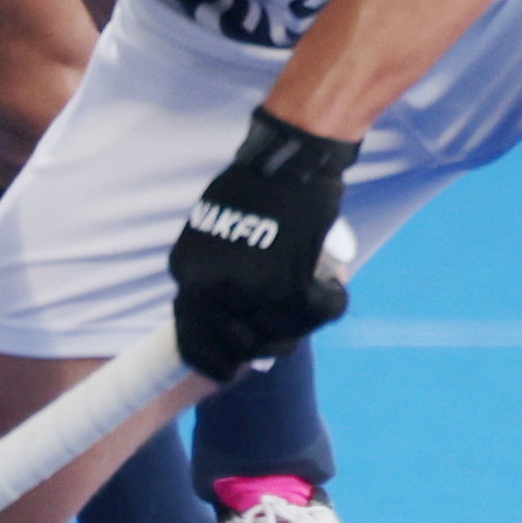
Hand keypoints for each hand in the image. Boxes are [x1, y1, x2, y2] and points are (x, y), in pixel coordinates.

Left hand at [167, 107, 356, 380]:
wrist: (287, 158)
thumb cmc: (254, 186)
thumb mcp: (212, 230)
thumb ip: (213, 274)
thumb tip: (228, 320)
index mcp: (187, 272)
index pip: (191, 338)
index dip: (217, 358)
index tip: (235, 364)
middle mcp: (212, 288)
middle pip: (240, 346)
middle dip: (266, 346)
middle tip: (287, 331)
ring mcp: (250, 290)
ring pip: (280, 337)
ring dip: (302, 325)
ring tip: (315, 299)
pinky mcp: (290, 284)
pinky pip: (316, 314)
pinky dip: (331, 304)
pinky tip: (334, 289)